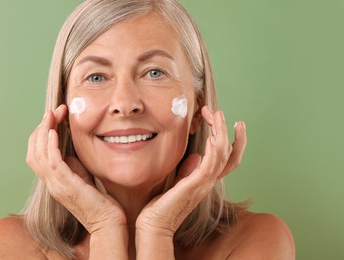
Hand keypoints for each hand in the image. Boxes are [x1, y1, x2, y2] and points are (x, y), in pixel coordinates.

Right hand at [26, 105, 126, 233]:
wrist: (107, 222)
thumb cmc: (98, 201)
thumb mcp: (82, 178)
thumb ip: (73, 165)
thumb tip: (67, 150)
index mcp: (53, 180)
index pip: (37, 152)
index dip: (43, 133)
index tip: (55, 116)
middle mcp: (51, 182)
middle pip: (34, 150)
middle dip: (42, 127)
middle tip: (54, 110)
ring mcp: (56, 185)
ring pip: (39, 154)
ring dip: (45, 131)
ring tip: (52, 114)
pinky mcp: (67, 186)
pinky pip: (52, 163)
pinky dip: (50, 145)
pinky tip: (54, 131)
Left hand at [136, 107, 246, 237]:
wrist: (153, 226)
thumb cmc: (161, 206)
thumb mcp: (176, 182)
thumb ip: (187, 170)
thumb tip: (196, 156)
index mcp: (205, 179)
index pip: (228, 159)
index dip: (234, 140)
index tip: (230, 120)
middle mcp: (208, 181)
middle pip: (229, 154)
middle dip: (227, 130)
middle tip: (218, 112)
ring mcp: (202, 184)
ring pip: (222, 156)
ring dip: (221, 133)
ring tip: (216, 115)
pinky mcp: (192, 187)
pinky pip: (209, 167)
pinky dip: (213, 151)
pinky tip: (211, 137)